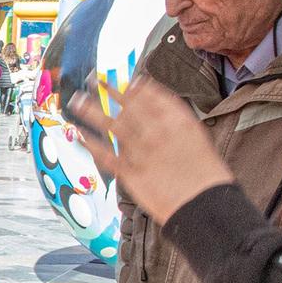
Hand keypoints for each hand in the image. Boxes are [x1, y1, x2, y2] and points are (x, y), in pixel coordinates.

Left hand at [67, 79, 233, 223]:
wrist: (205, 203)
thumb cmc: (205, 173)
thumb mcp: (198, 138)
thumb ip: (178, 122)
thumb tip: (161, 109)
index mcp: (177, 120)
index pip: (151, 96)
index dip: (135, 87)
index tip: (125, 81)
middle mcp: (157, 131)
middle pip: (127, 106)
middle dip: (108, 91)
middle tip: (92, 78)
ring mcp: (142, 151)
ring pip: (111, 125)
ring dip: (91, 111)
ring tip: (76, 100)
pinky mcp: (131, 172)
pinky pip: (105, 155)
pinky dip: (90, 144)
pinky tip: (79, 135)